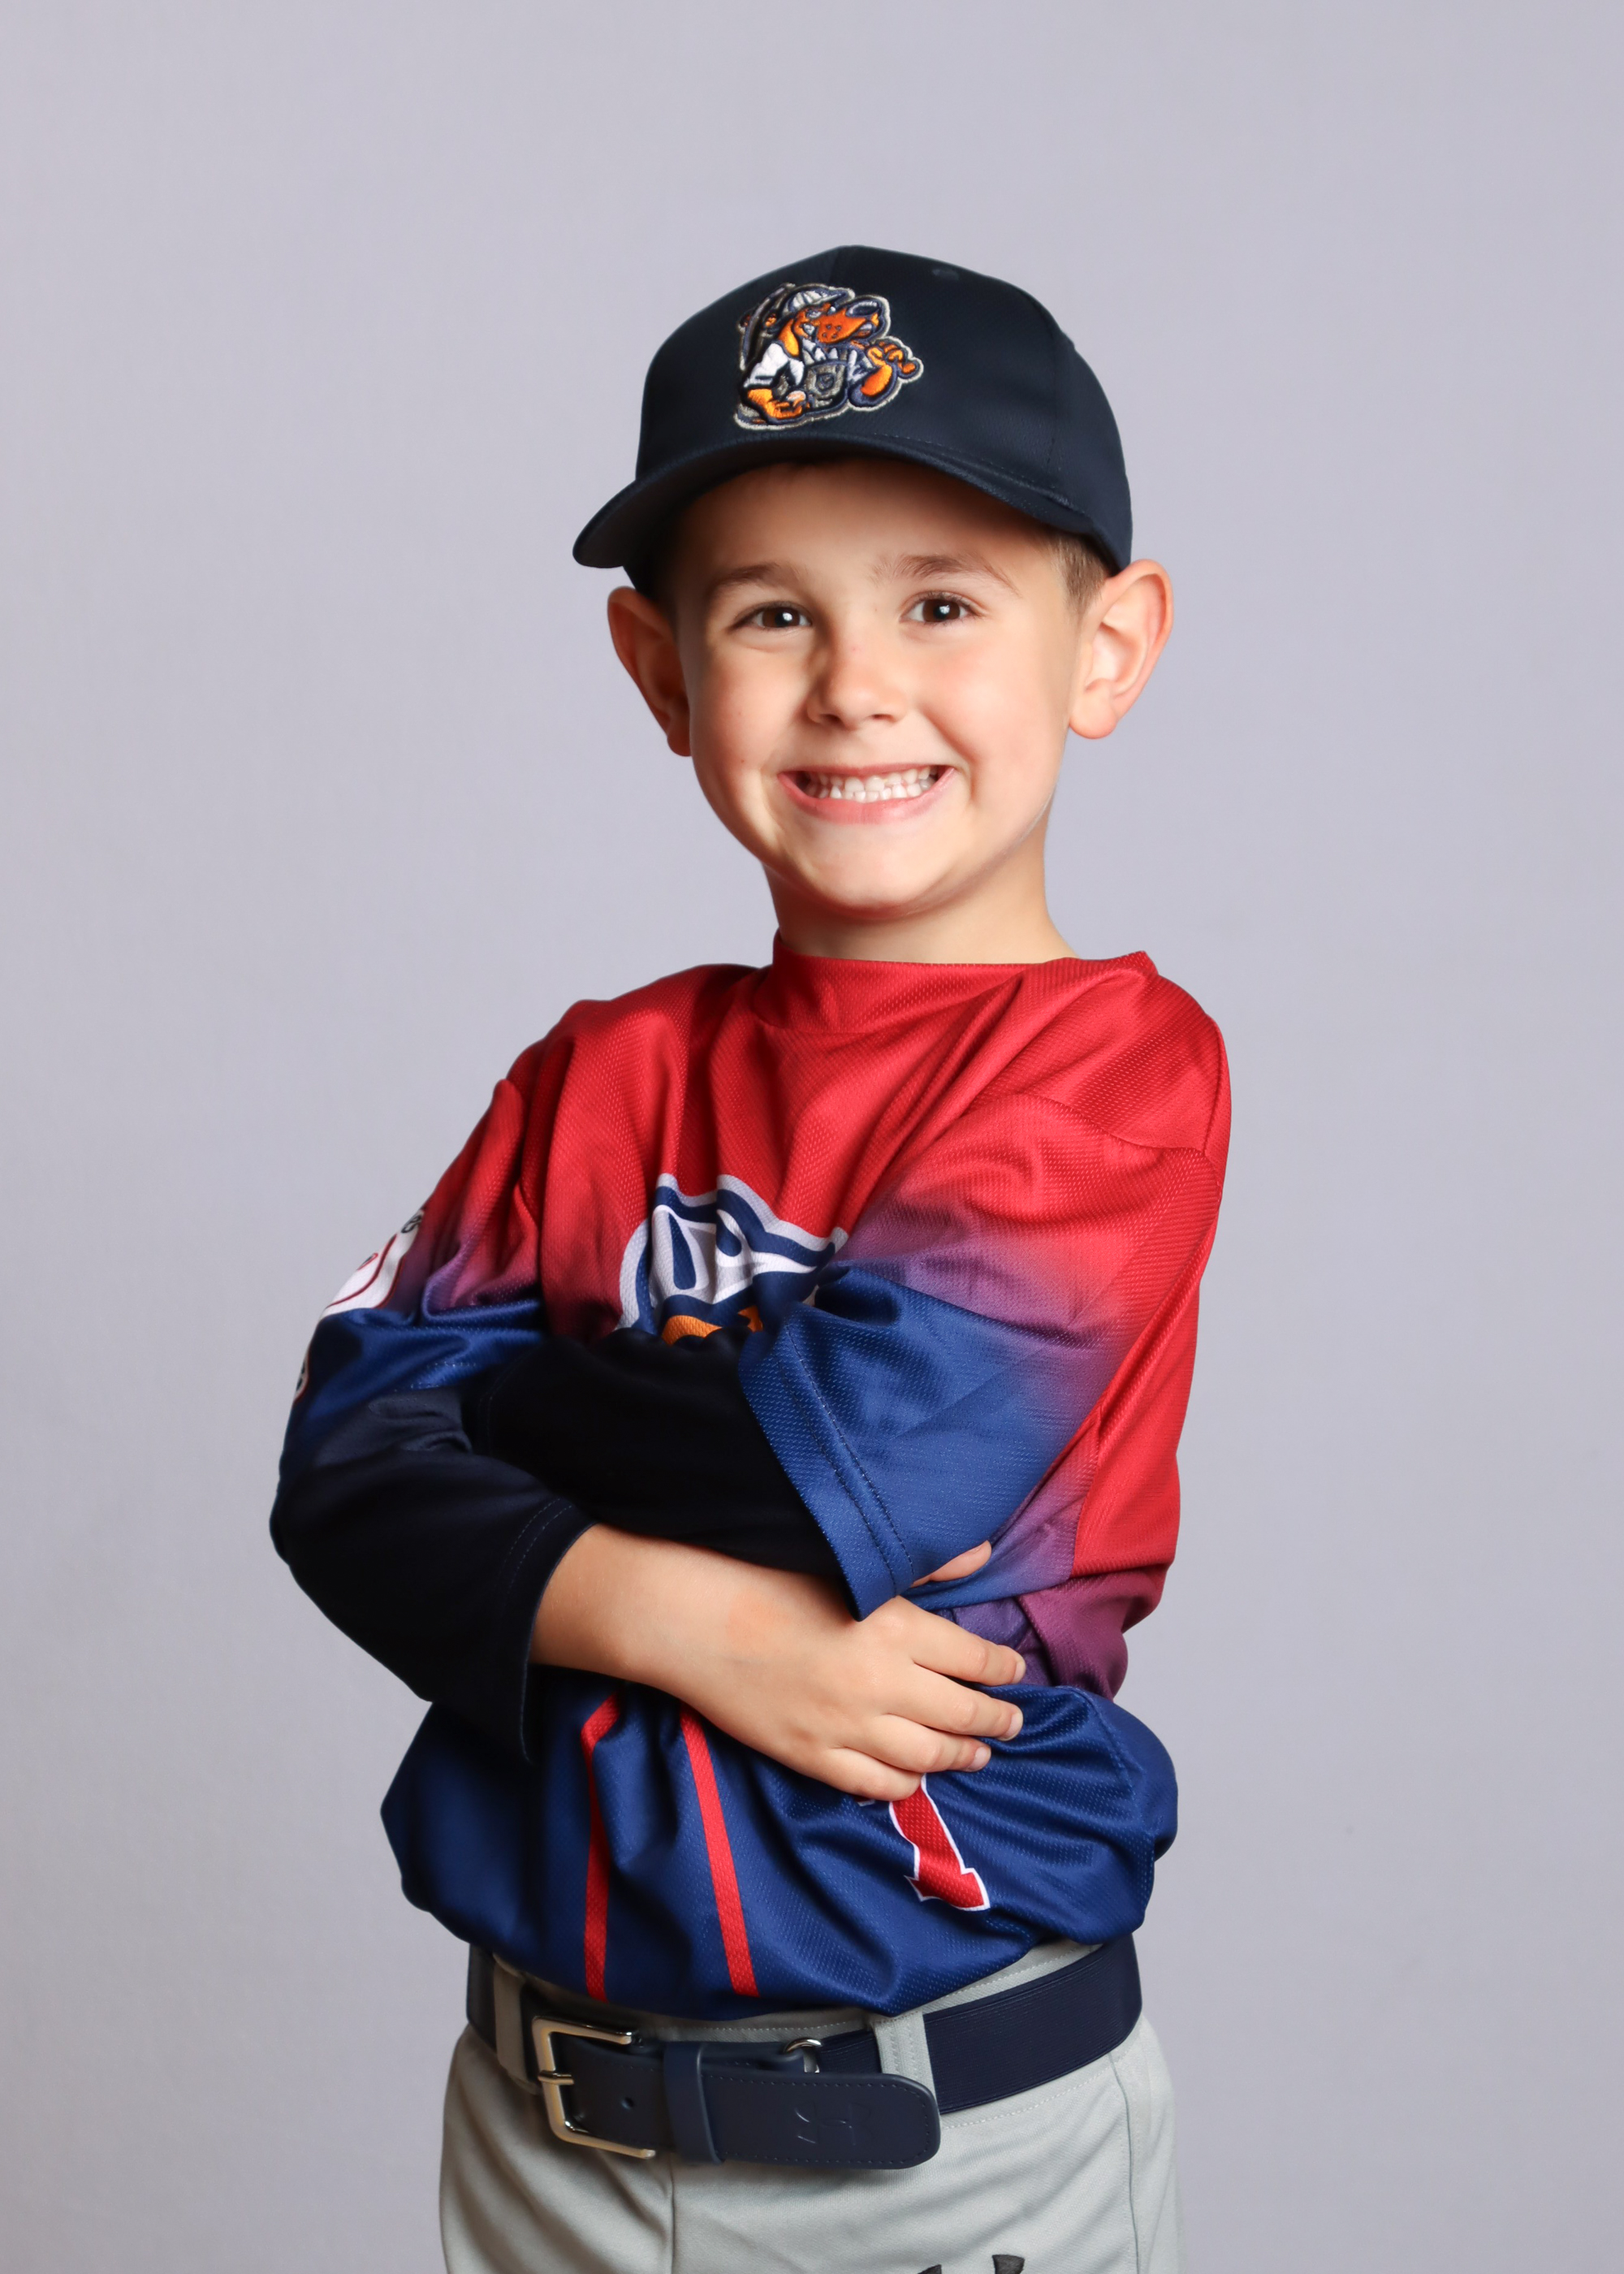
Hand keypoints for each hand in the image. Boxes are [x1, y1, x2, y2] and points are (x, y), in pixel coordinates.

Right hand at [532, 1528, 1023, 1800]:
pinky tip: (915, 1779)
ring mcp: (847, 1728)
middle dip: (997, 1719)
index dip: (1001, 1669)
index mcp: (898, 1629)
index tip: (1014, 1671)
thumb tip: (982, 1555)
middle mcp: (884, 1686)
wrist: (693, 1619)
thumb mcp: (852, 1560)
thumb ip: (924, 1564)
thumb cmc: (768, 1576)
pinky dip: (904, 1784)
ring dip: (961, 1756)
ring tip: (980, 1754)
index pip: (974, 1660)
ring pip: (926, 1757)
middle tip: (1015, 1721)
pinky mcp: (811, 1756)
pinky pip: (873, 1785)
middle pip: (962, 1714)